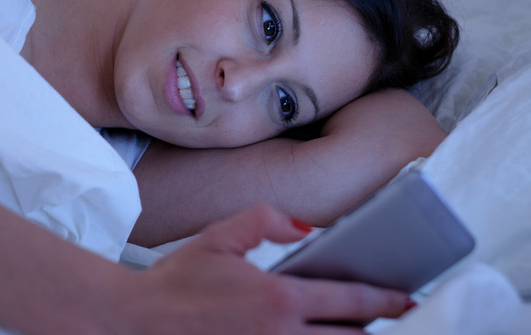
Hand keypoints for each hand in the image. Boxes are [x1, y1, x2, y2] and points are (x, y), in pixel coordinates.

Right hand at [120, 204, 409, 333]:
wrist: (136, 320)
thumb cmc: (176, 281)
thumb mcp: (219, 237)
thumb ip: (265, 221)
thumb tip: (305, 227)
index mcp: (278, 297)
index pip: (350, 300)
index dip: (387, 301)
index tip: (409, 300)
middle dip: (381, 333)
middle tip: (402, 323)